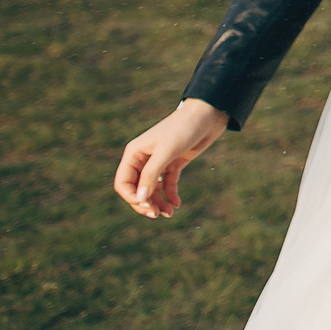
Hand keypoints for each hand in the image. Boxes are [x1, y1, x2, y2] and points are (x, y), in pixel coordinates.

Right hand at [114, 99, 228, 218]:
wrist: (208, 115)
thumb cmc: (183, 128)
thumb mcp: (166, 152)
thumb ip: (151, 175)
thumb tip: (140, 199)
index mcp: (134, 154)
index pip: (123, 183)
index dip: (132, 198)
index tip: (147, 206)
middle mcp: (143, 159)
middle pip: (137, 189)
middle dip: (145, 204)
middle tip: (157, 214)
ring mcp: (159, 162)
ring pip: (152, 189)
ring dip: (158, 203)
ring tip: (169, 213)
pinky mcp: (174, 163)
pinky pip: (167, 184)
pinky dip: (170, 195)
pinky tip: (176, 204)